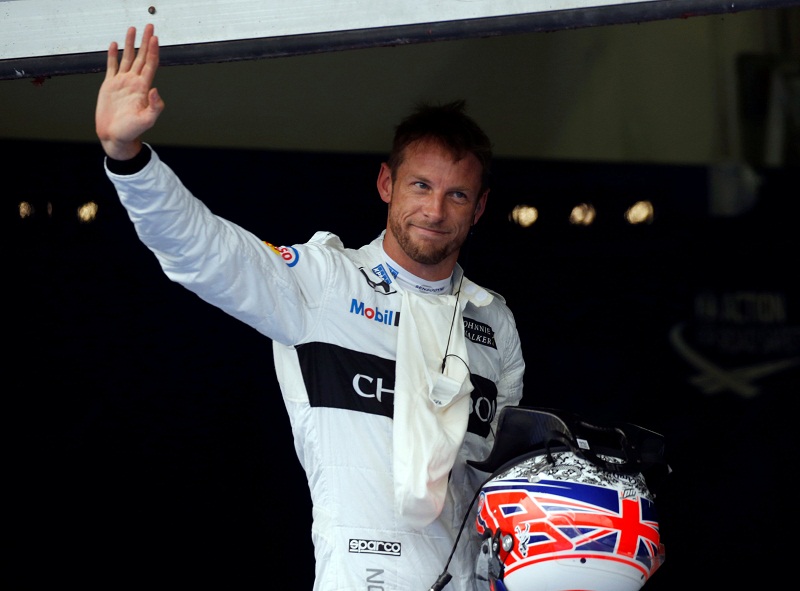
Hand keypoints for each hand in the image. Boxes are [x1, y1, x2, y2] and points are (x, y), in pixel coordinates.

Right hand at [96, 24, 164, 159]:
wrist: (115, 137)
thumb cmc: (131, 132)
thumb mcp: (146, 121)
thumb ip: (154, 107)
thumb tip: (156, 91)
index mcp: (143, 88)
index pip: (150, 64)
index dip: (153, 51)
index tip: (155, 37)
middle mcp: (133, 82)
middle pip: (141, 57)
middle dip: (146, 41)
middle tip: (149, 26)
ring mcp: (122, 83)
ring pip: (127, 58)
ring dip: (130, 44)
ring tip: (132, 29)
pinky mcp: (110, 86)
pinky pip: (112, 66)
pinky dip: (113, 55)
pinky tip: (115, 45)